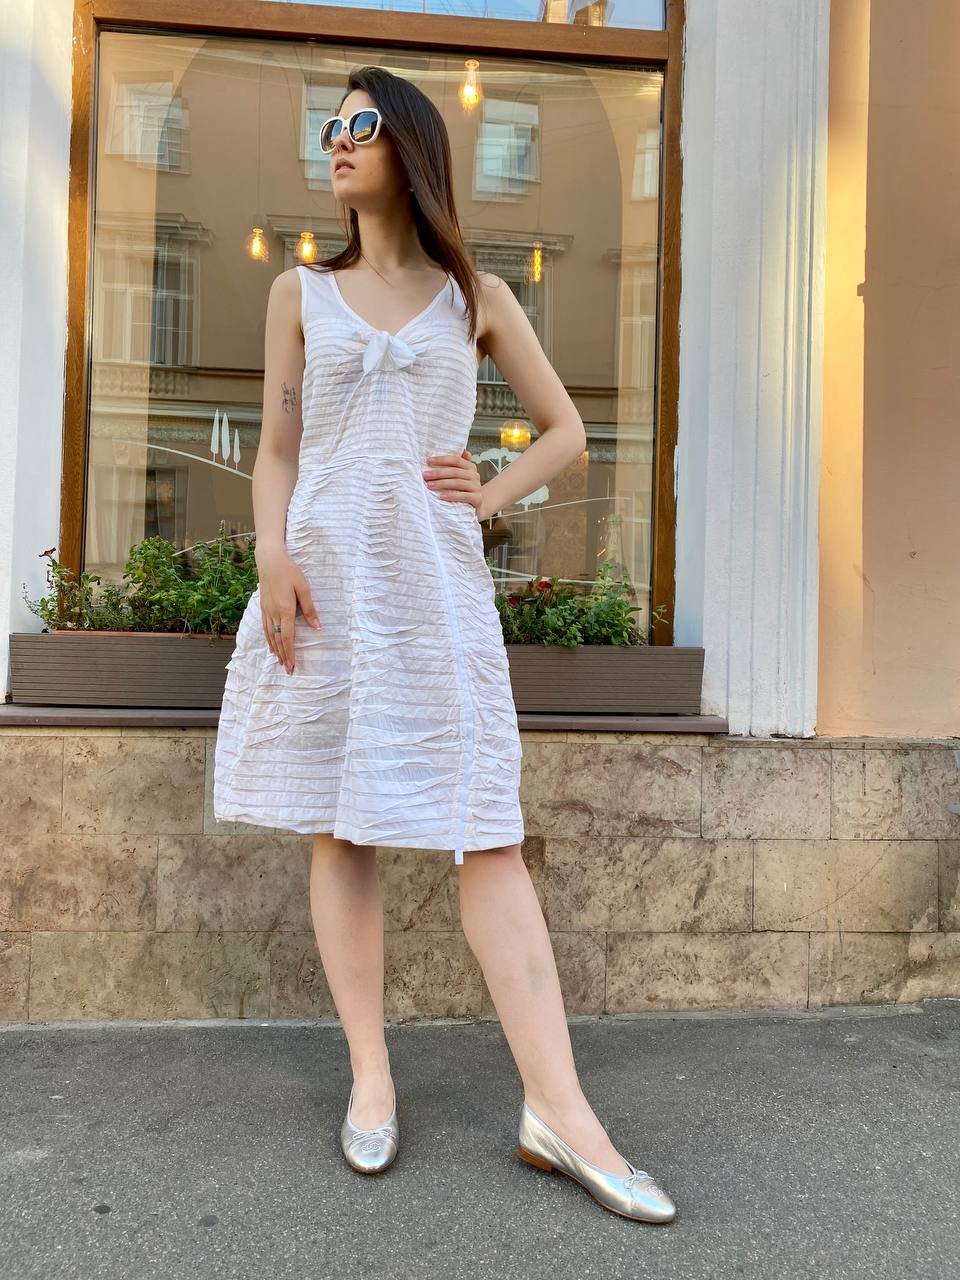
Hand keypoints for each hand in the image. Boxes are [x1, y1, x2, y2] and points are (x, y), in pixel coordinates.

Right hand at [255, 546, 320, 674]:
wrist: (269, 560)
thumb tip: (316, 626)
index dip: (290, 652)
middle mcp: (274, 613)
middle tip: (287, 670)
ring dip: (275, 650)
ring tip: (279, 661)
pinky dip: (268, 639)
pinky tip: (270, 645)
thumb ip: (309, 608)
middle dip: (283, 656)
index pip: (287, 637)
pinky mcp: (263, 607)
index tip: (292, 665)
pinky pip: (265, 628)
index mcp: (285, 609)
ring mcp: (266, 610)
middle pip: (278, 639)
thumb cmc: (289, 572)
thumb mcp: (304, 587)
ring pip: (270, 635)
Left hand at [421, 448, 485, 519]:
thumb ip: (456, 464)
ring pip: (458, 483)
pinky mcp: (477, 499)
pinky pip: (464, 496)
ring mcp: (477, 487)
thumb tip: (459, 450)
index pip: (456, 460)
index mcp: (470, 467)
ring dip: (442, 484)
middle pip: (455, 472)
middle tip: (425, 475)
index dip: (442, 460)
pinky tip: (441, 496)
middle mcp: (475, 475)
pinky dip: (452, 496)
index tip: (428, 461)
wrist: (478, 505)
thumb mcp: (461, 476)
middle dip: (438, 473)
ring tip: (430, 485)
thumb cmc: (464, 489)